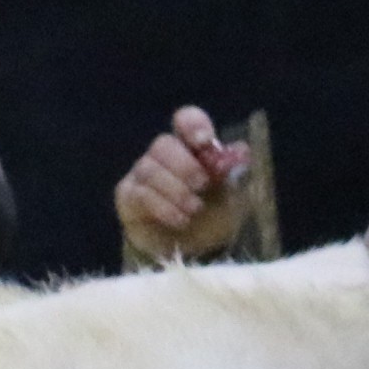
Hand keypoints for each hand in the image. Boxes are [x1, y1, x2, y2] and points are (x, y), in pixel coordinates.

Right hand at [116, 107, 248, 261]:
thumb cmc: (214, 214)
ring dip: (175, 190)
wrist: (193, 248)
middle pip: (163, 144)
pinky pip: (140, 194)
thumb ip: (236, 172)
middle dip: (184, 166)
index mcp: (192, 146)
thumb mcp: (235, 194)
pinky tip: (179, 219)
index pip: (185, 120)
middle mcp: (163, 154)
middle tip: (202, 186)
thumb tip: (240, 151)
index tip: (203, 142)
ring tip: (193, 210)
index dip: (192, 124)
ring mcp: (142, 174)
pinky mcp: (127, 196)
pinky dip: (162, 207)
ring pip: (149, 169)